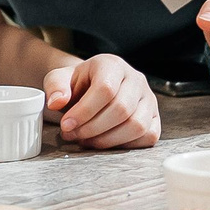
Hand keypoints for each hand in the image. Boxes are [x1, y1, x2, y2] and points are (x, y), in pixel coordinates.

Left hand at [41, 55, 160, 148]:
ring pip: (137, 125)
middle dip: (93, 129)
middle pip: (121, 109)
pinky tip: (106, 142)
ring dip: (108, 140)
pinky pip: (148, 136)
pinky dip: (126, 145)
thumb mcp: (59, 79)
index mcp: (112, 64)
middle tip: (73, 135)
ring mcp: (148, 98)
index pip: (105, 89)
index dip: (84, 111)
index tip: (66, 125)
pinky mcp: (154, 117)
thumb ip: (55, 87)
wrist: (92, 88)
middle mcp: (135, 79)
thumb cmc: (78, 84)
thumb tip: (57, 102)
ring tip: (86, 141)